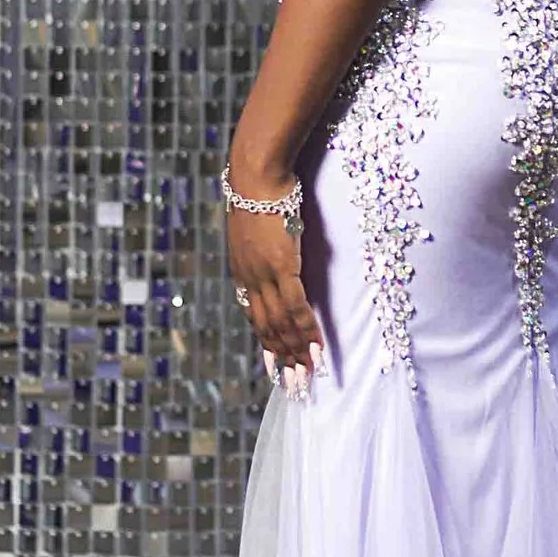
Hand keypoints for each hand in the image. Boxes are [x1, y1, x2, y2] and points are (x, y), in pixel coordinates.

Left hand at [225, 175, 323, 391]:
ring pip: (280, 324)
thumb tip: (285, 248)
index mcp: (243, 270)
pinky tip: (315, 349)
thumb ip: (272, 242)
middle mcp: (250, 278)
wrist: (256, 171)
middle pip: (266, 327)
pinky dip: (306, 331)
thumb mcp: (261, 223)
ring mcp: (264, 274)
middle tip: (294, 385)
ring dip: (295, 353)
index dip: (265, 342)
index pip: (254, 315)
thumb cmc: (263, 189)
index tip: (274, 365)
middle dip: (281, 358)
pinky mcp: (282, 266)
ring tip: (307, 377)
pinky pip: (296, 307)